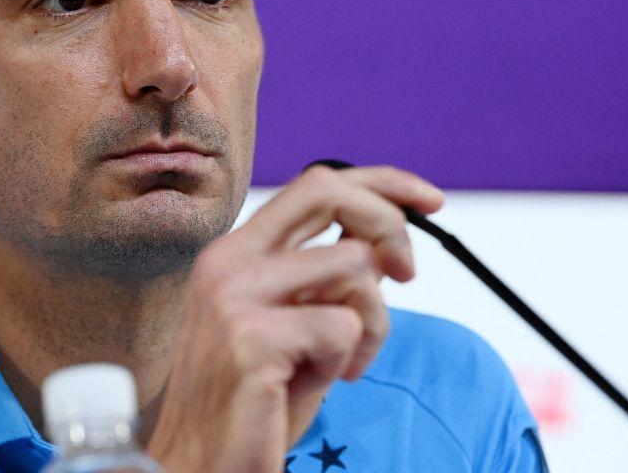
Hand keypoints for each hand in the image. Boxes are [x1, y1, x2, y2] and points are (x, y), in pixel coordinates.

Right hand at [146, 164, 444, 472]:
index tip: (428, 200)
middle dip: (388, 223)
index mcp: (235, 252)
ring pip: (352, 267)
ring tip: (341, 366)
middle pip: (329, 192)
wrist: (198, 467)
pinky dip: (346, 361)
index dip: (380, 183)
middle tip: (409, 274)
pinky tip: (308, 387)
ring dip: (370, 324)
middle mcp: (228, 261)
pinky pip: (344, 326)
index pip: (315, 184)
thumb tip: (382, 243)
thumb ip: (323, 279)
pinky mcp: (251, 338)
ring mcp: (234, 296)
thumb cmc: (253, 404)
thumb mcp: (291, 325)